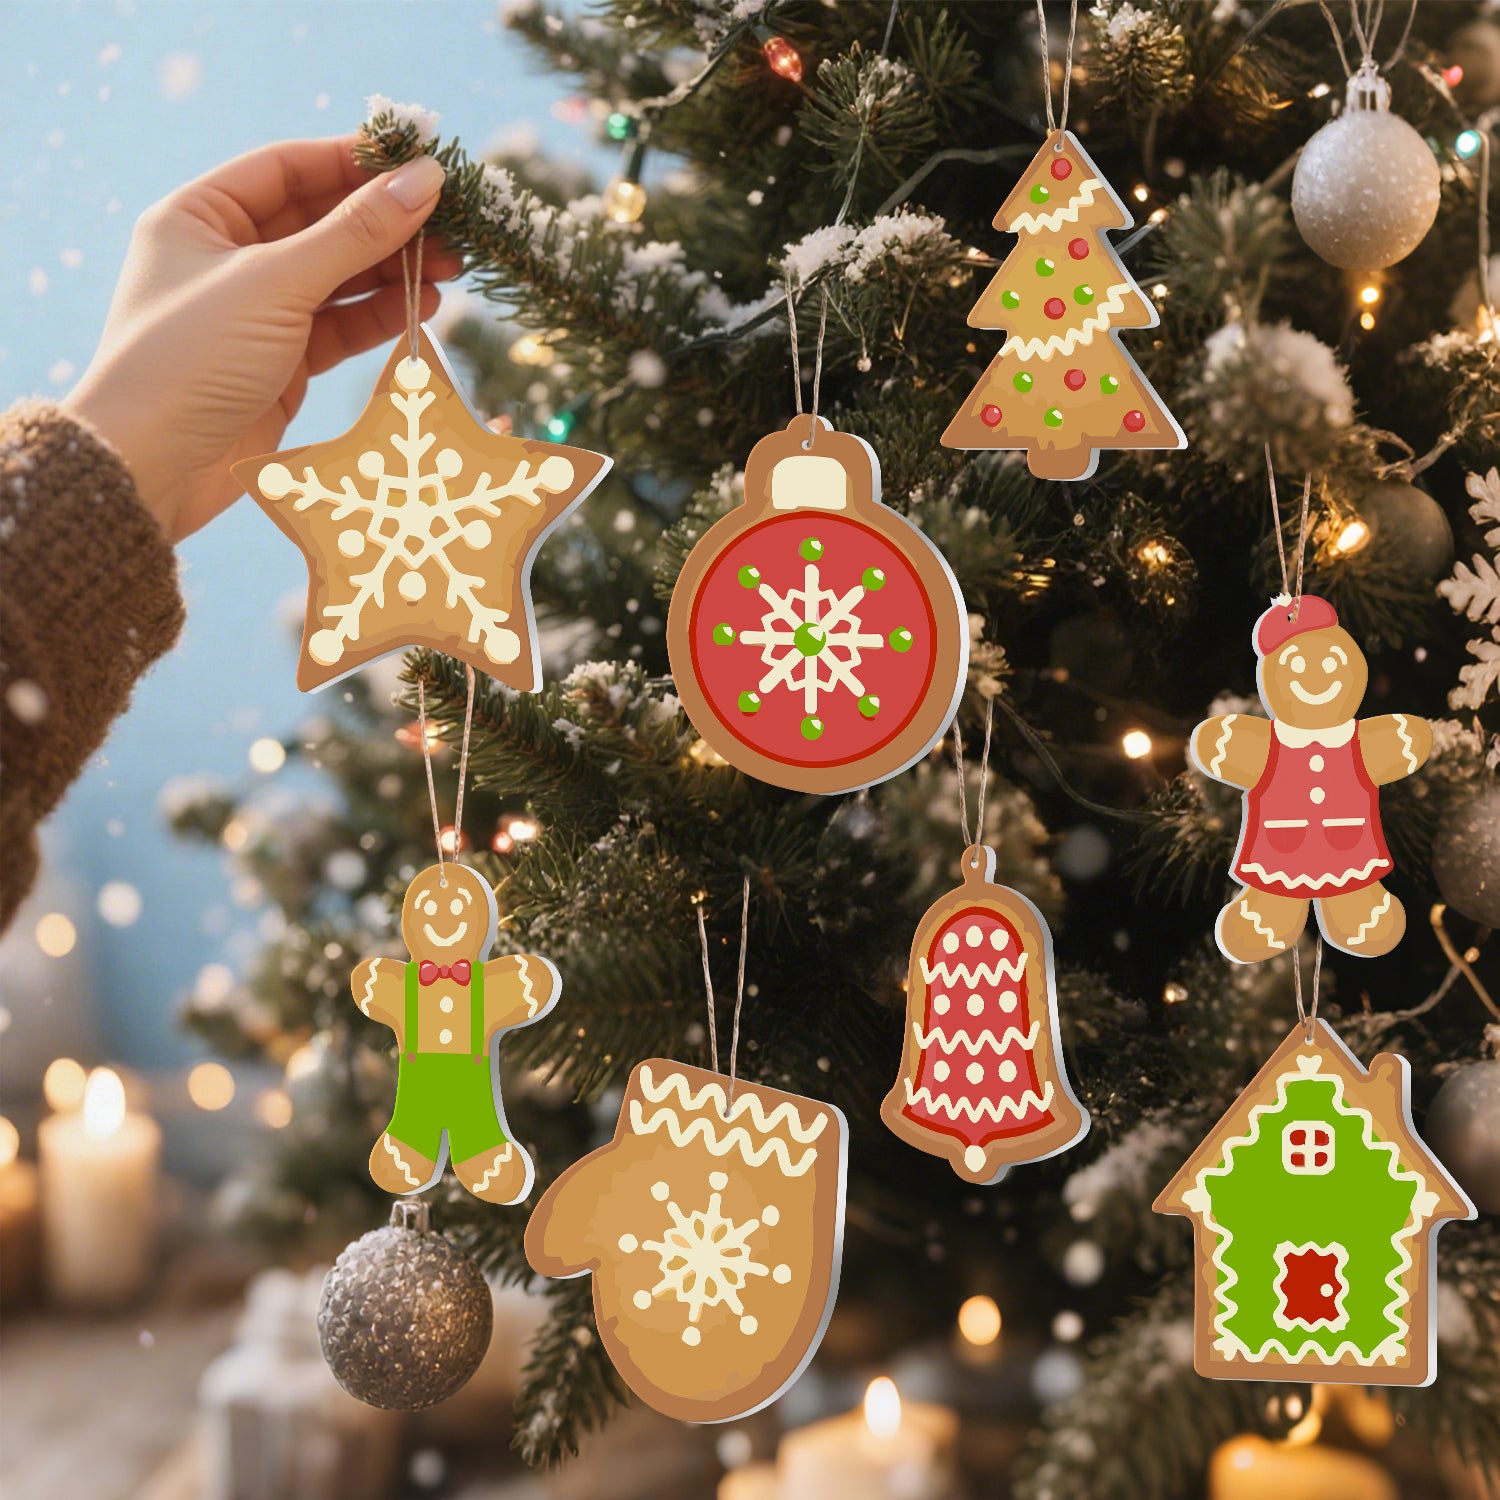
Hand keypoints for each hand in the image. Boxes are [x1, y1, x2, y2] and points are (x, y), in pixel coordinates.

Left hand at [65, 136, 458, 540]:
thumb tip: (424, 179)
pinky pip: (338, 327)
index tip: (419, 162)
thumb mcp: (275, 283)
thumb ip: (354, 232)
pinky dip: (379, 316)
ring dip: (392, 271)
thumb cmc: (192, 358)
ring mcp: (256, 314)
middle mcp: (226, 258)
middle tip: (451, 224)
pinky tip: (422, 306)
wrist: (153, 467)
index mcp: (199, 216)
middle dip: (385, 223)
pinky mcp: (281, 365)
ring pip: (336, 278)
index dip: (354, 162)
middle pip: (319, 223)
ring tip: (451, 268)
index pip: (288, 169)